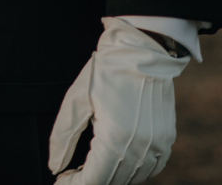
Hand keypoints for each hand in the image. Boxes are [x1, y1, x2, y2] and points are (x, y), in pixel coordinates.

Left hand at [49, 16, 190, 184]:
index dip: (74, 184)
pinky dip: (131, 171)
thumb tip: (54, 166)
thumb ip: (63, 137)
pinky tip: (115, 161)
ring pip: (132, 179)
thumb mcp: (76, 100)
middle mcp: (141, 148)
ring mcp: (158, 146)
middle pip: (112, 183)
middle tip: (70, 174)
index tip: (60, 180)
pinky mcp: (167, 140)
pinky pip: (150, 169)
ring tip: (89, 167)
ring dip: (110, 178)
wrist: (144, 49)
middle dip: (89, 181)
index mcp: (116, 139)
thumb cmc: (106, 71)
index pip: (94, 180)